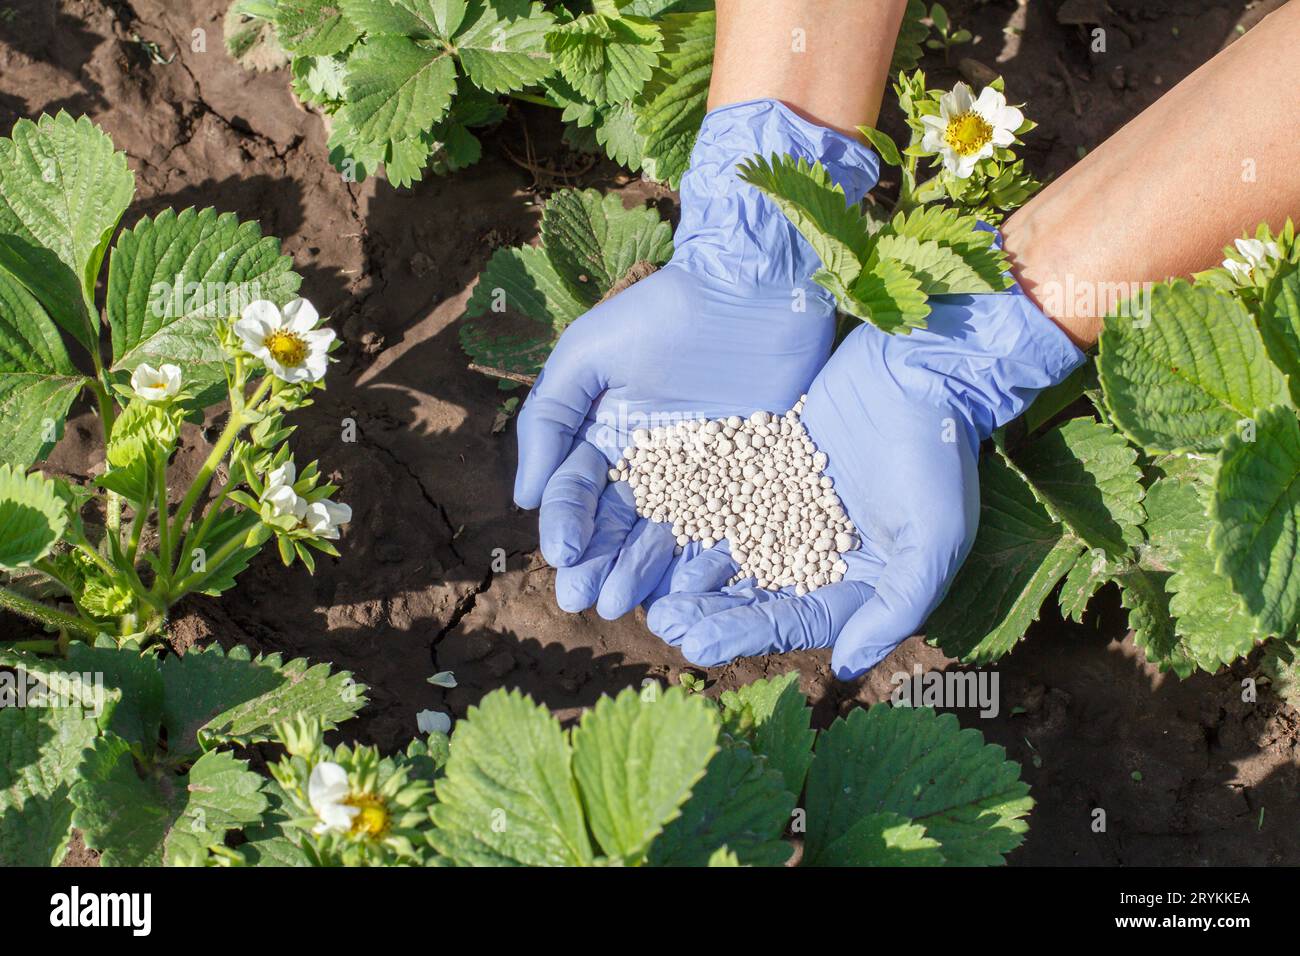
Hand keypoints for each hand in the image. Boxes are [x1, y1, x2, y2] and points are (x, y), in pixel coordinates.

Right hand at [513, 99, 877, 618]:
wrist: (754, 288)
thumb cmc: (664, 312)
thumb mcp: (588, 354)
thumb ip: (549, 420)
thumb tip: (524, 498)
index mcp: (606, 438)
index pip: (577, 494)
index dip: (565, 526)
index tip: (562, 557)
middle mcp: (650, 466)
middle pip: (616, 527)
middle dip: (598, 564)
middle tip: (586, 603)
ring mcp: (702, 477)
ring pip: (665, 537)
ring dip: (641, 573)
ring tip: (625, 606)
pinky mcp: (752, 480)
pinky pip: (725, 530)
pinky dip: (704, 561)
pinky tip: (688, 590)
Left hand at [646, 284, 1084, 678]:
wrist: (923, 368)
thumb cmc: (940, 456)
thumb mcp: (935, 538)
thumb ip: (895, 607)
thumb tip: (844, 667)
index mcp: (861, 580)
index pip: (795, 620)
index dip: (745, 635)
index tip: (697, 648)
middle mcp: (821, 553)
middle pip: (756, 594)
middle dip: (710, 612)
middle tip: (662, 624)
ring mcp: (792, 509)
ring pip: (734, 552)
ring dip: (694, 574)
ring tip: (653, 589)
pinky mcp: (771, 468)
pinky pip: (727, 501)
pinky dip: (696, 519)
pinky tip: (658, 531)